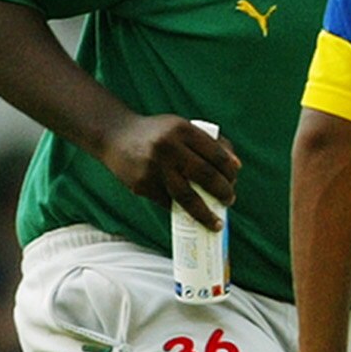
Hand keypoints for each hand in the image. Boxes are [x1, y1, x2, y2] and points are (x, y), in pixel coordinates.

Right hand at [96, 114, 238, 226]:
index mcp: (182, 129)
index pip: (216, 154)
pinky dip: (181, 209)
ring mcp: (153, 167)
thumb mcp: (182, 129)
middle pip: (205, 175)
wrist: (114, 136)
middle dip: (223, 191)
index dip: (229, 170)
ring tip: (217, 223)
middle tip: (230, 200)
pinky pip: (168, 202)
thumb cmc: (159, 134)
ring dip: (205, 213)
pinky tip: (190, 212)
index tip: (234, 179)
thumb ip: (210, 143)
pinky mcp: (142, 184)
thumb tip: (236, 167)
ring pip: (187, 196)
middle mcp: (168, 147)